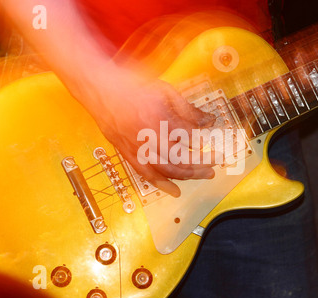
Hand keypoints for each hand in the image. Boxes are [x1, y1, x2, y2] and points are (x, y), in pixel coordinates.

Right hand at [75, 66, 215, 196]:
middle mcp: (149, 136)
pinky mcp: (128, 155)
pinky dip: (162, 185)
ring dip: (188, 175)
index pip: (189, 137)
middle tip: (216, 163)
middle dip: (202, 163)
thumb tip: (208, 121)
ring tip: (204, 175)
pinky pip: (147, 175)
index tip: (216, 144)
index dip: (205, 142)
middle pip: (181, 158)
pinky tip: (175, 191)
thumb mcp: (165, 90)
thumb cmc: (132, 87)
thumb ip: (188, 109)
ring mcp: (138, 148)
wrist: (101, 91)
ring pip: (167, 170)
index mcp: (159, 117)